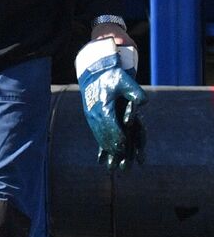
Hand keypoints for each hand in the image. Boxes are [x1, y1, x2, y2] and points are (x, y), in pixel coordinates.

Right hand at [75, 39, 148, 171]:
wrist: (95, 72)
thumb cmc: (112, 76)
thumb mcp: (124, 80)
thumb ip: (135, 91)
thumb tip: (143, 103)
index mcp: (103, 107)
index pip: (111, 127)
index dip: (118, 139)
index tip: (125, 149)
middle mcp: (95, 115)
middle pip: (105, 136)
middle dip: (114, 150)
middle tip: (122, 163)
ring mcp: (92, 118)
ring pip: (100, 138)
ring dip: (107, 152)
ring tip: (113, 165)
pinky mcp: (92, 119)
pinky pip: (97, 135)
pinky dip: (100, 147)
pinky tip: (101, 159)